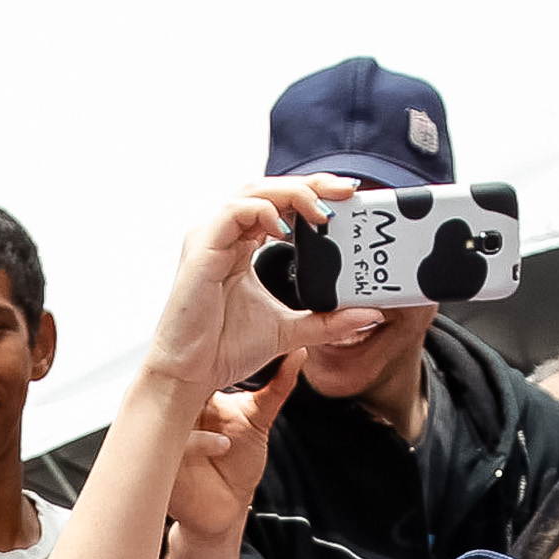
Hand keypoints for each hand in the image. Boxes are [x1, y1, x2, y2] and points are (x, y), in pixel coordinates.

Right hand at [142, 180, 389, 399]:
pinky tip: (285, 229)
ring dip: (292, 193)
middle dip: (310, 184)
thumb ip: (327, 321)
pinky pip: (234, 213)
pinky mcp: (202, 249)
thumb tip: (368, 314)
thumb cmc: (223, 349)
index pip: (280, 203)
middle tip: (345, 191)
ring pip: (253, 192)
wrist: (189, 374)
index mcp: (241, 245)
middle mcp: (225, 235)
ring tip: (322, 209)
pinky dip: (263, 213)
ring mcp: (211, 238)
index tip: (347, 199)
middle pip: (270, 188)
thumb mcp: (290, 331)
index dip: (312, 194)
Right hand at [165, 358, 295, 540]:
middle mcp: (174, 414)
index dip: (198, 352)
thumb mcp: (260, 419)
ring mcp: (166, 438)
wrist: (227, 508)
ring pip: (165, 411)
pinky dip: (199, 443)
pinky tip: (222, 445)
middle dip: (187, 376)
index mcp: (192, 397)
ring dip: (188, 407)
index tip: (213, 338)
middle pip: (171, 384)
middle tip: (206, 370)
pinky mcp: (164, 463)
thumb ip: (278, 386)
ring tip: (215, 413)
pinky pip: (175, 446)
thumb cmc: (239, 464)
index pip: (189, 366)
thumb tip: (299, 351)